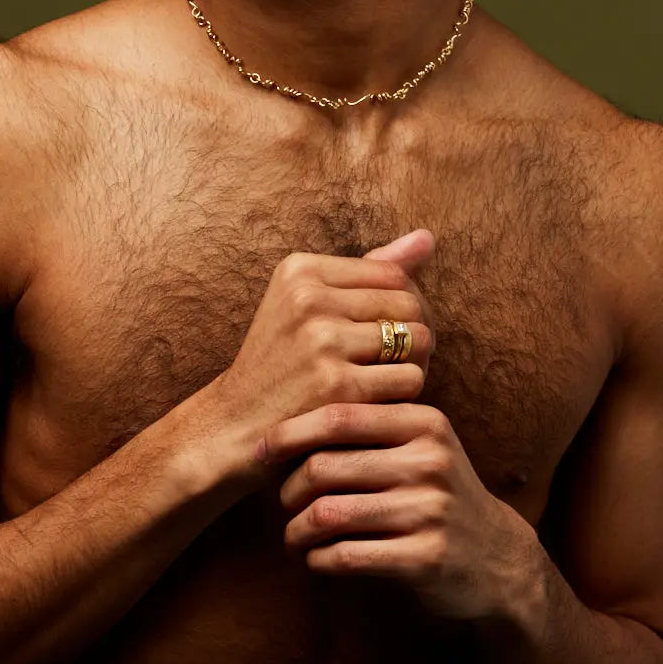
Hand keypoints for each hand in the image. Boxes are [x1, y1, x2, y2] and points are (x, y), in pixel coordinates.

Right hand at [211, 231, 436, 487]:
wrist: (234, 425)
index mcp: (300, 269)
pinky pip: (409, 378)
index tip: (389, 332)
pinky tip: (379, 402)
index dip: (404, 305)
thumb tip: (427, 237)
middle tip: (396, 361)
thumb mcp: (308, 303)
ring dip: (413, 365)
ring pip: (416, 340)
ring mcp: (321, 341)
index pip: (392, 273)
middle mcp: (308, 298)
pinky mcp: (336, 386)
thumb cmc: (282, 361)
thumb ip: (370, 271)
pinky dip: (403, 395)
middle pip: (409, 304)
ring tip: (387, 379)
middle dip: (414, 333)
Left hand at [261, 401, 535, 620]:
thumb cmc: (436, 491)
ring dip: (297, 530)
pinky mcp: (426, 558)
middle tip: (283, 502)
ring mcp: (430, 510)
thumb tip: (286, 419)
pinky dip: (319, 559)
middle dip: (289, 489)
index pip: (339, 416)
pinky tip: (317, 559)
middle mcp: (429, 460)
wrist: (497, 556)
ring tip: (293, 535)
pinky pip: (347, 556)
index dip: (290, 432)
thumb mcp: (421, 444)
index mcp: (423, 421)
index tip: (261, 449)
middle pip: (325, 467)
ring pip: (328, 514)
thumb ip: (371, 425)